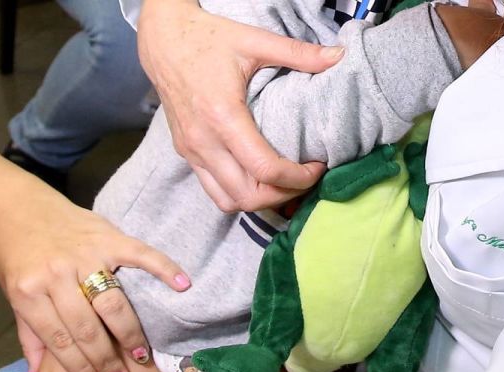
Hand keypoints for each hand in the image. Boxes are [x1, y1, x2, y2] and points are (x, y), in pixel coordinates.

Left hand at [0, 132, 186, 371]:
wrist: (16, 206)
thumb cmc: (14, 256)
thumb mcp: (12, 296)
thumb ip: (29, 334)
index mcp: (29, 293)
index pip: (60, 340)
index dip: (80, 368)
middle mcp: (56, 275)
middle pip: (88, 327)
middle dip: (107, 359)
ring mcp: (84, 255)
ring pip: (112, 302)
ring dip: (129, 333)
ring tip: (141, 356)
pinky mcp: (105, 236)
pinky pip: (139, 254)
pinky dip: (162, 267)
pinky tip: (181, 285)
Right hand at [137, 0, 339, 211]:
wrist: (164, 41)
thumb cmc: (207, 39)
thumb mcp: (255, 41)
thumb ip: (299, 53)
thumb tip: (339, 56)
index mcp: (223, 116)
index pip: (264, 168)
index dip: (297, 177)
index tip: (317, 166)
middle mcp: (203, 141)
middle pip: (247, 195)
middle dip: (282, 195)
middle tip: (304, 179)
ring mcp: (191, 151)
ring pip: (227, 201)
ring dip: (259, 200)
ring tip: (282, 184)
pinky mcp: (185, 153)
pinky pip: (213, 189)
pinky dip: (238, 193)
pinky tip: (257, 177)